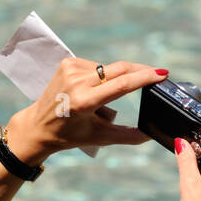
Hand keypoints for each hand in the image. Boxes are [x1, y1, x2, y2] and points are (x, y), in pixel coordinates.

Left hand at [4, 58, 163, 164]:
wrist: (38, 126)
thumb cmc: (69, 135)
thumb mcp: (100, 138)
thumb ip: (128, 136)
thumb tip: (152, 135)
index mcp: (84, 102)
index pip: (121, 85)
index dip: (144, 77)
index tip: (162, 73)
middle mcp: (76, 82)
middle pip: (119, 70)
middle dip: (141, 71)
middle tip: (158, 75)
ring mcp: (70, 69)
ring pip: (109, 69)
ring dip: (116, 81)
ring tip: (102, 102)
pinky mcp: (67, 62)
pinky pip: (96, 67)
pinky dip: (101, 78)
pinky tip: (92, 90)